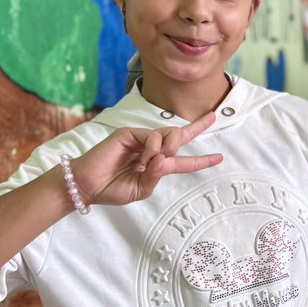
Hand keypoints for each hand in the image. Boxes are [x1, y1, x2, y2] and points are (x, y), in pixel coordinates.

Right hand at [70, 112, 222, 206]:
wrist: (88, 186)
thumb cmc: (112, 189)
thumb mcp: (141, 189)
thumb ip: (156, 176)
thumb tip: (165, 159)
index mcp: (155, 165)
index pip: (181, 160)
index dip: (200, 160)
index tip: (219, 158)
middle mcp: (150, 150)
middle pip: (179, 135)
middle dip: (197, 126)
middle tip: (213, 117)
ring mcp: (140, 140)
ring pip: (169, 135)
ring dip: (170, 148)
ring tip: (155, 161)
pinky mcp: (129, 133)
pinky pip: (153, 137)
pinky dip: (153, 149)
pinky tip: (143, 158)